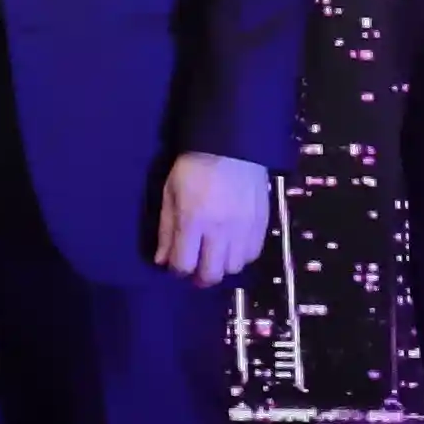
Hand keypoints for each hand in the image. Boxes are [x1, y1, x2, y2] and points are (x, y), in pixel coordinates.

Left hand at [152, 152, 275, 283]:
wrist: (232, 145)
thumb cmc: (193, 167)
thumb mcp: (170, 193)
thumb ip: (166, 229)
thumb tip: (161, 261)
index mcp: (193, 221)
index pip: (184, 264)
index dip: (177, 270)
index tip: (176, 264)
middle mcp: (220, 229)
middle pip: (212, 274)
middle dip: (200, 277)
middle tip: (195, 270)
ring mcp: (244, 228)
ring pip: (234, 268)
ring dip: (221, 267)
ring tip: (215, 256)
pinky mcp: (261, 223)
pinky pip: (253, 254)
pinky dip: (241, 257)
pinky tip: (232, 247)